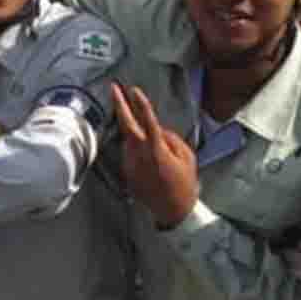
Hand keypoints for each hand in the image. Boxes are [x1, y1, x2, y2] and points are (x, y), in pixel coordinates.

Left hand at [111, 83, 198, 228]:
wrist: (173, 211)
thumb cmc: (184, 183)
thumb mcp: (186, 157)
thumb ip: (171, 139)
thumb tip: (157, 130)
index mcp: (157, 149)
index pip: (147, 120)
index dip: (140, 103)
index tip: (134, 90)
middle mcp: (140, 155)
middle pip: (126, 124)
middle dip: (119, 104)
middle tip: (114, 88)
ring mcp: (131, 165)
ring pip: (131, 141)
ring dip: (138, 137)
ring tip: (158, 156)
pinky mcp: (127, 173)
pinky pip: (132, 155)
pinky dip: (139, 152)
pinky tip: (152, 166)